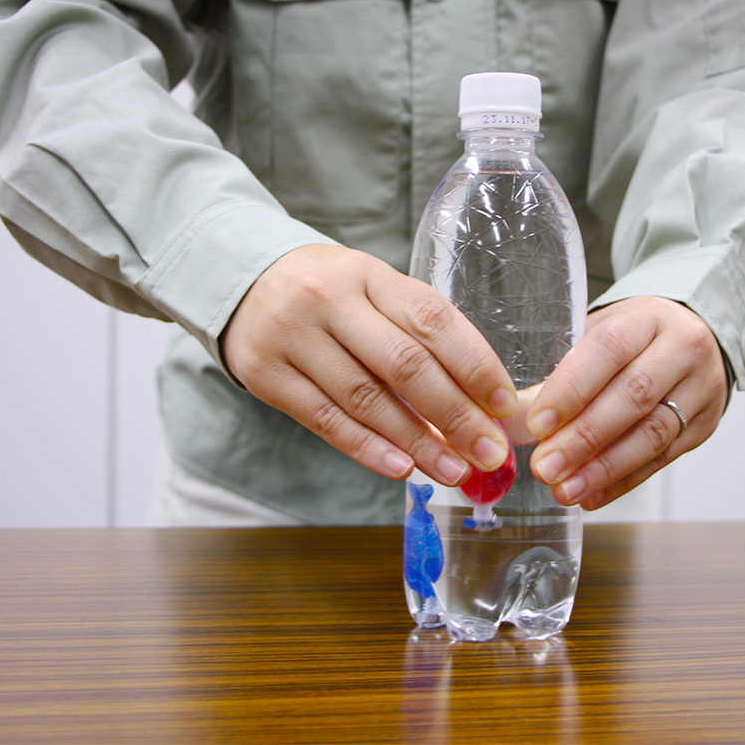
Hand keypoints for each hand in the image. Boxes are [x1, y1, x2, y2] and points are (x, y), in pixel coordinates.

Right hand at [221, 244, 515, 485]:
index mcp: (368, 273)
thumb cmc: (328, 293)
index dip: (474, 364)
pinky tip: (402, 469)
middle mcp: (329, 299)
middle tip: (488, 452)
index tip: (504, 405)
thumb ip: (415, 331)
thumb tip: (476, 399)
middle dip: (455, 414)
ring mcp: (292, 336)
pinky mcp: (266, 375)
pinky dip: (367, 448)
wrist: (240, 280)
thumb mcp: (370, 288)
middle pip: (404, 364)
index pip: (432, 319)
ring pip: (366, 399)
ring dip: (417, 442)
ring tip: (453, 471)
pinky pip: (324, 420)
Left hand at [525, 297, 729, 509]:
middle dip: (584, 437)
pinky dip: (623, 481)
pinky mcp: (703, 426)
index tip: (538, 423)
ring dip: (603, 468)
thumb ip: (561, 373)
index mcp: (647, 318)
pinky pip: (662, 459)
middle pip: (634, 396)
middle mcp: (682, 349)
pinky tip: (592, 494)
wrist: (693, 338)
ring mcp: (700, 389)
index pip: (610, 349)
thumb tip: (514, 418)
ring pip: (653, 434)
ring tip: (565, 489)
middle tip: (546, 466)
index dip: (572, 388)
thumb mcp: (597, 335)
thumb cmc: (633, 338)